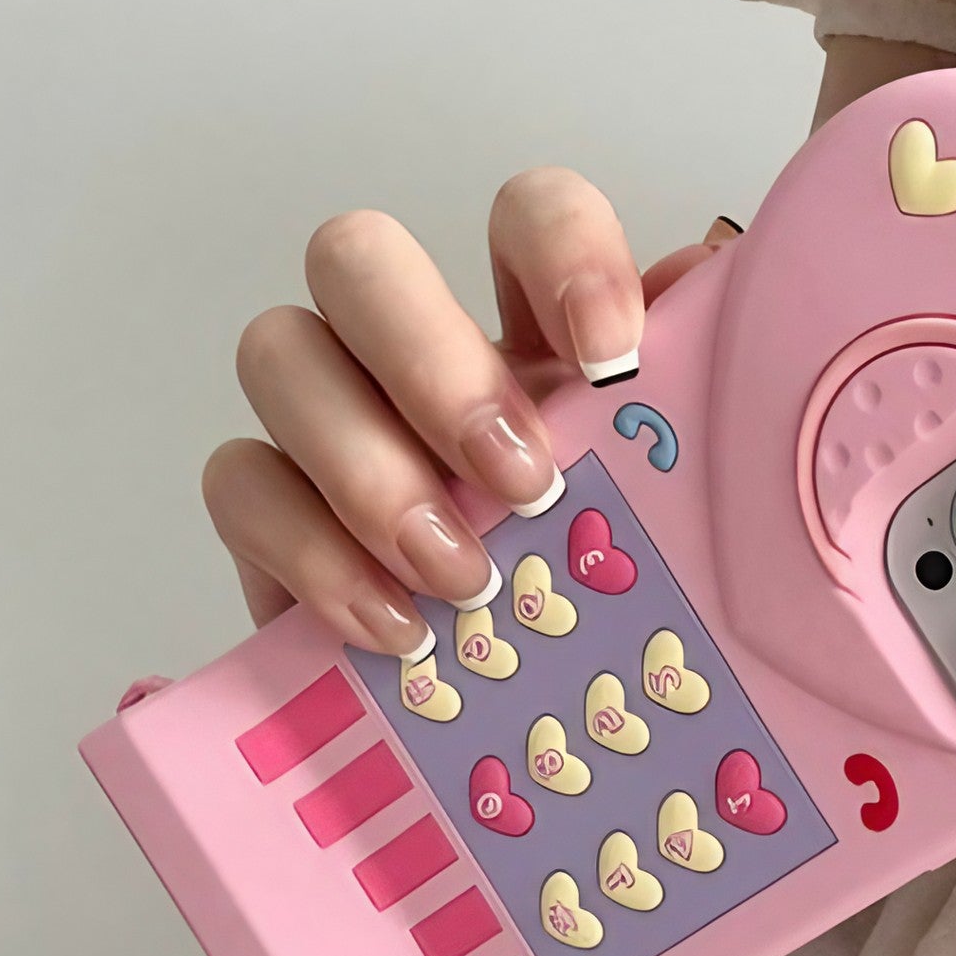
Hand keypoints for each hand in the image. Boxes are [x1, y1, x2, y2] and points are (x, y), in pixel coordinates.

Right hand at [204, 169, 733, 655]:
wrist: (550, 737)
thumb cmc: (624, 611)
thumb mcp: (696, 520)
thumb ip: (711, 405)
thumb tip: (716, 277)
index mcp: (542, 341)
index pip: (526, 217)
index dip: (558, 252)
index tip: (613, 359)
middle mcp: (427, 366)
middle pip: (360, 259)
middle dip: (430, 361)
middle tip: (522, 481)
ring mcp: (336, 435)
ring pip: (279, 353)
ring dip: (365, 465)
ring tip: (461, 580)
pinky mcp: (275, 529)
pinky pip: (239, 484)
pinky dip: (310, 553)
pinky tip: (397, 631)